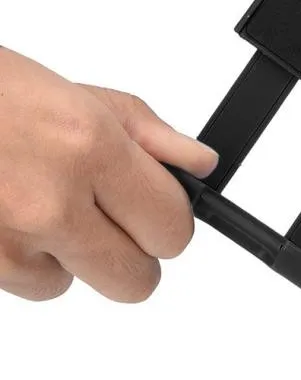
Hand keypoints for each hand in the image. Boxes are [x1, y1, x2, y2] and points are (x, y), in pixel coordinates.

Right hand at [0, 47, 217, 302]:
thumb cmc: (4, 94)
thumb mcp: (91, 98)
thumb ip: (155, 139)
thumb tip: (202, 167)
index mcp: (91, 149)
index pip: (172, 228)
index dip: (172, 221)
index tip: (162, 209)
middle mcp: (52, 203)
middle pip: (136, 281)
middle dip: (137, 252)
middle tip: (116, 214)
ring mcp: (8, 244)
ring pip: (78, 284)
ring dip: (76, 253)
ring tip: (50, 199)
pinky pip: (32, 285)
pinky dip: (33, 258)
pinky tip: (18, 212)